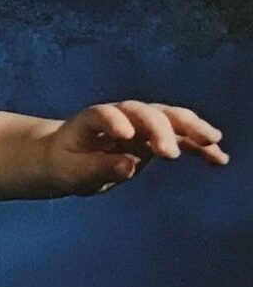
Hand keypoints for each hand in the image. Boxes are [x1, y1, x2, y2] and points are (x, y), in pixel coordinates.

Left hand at [48, 101, 227, 194]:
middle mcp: (120, 115)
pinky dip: (199, 147)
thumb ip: (97, 168)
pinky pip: (181, 139)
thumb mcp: (73, 172)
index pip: (104, 115)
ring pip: (168, 119)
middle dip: (159, 130)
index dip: (115, 122)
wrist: (69, 158)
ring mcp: (141, 124)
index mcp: (92, 119)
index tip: (126, 135)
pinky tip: (219, 159)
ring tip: (212, 141)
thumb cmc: (66, 164)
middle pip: (143, 113)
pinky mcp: (156, 137)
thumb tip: (128, 165)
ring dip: (190, 128)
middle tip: (169, 154)